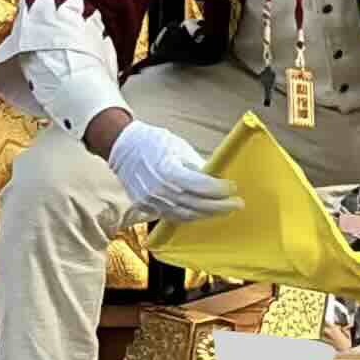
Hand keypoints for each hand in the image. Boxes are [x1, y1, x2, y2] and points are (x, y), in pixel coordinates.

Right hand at [100, 115, 238, 225]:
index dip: (220, 190)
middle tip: (237, 204)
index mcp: (169, 171)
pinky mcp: (146, 206)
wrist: (122, 147)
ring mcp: (152, 201)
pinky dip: (190, 216)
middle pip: (198, 205)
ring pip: (187, 215)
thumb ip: (198, 167)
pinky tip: (202, 213)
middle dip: (220, 206)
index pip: (202, 187)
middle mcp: (160, 189)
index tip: (233, 187)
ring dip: (208, 214)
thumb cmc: (153, 142)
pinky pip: (172, 217)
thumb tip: (217, 179)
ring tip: (223, 210)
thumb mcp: (179, 148)